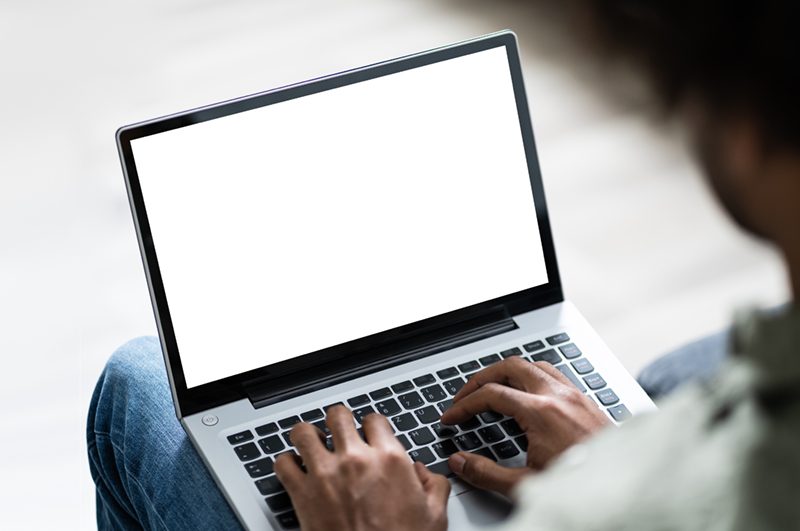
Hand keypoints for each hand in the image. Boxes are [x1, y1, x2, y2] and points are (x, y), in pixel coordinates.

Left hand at [274, 405, 449, 530]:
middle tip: (339, 434)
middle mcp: (356, 460)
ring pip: (304, 432)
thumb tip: (423, 473)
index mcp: (390, 459)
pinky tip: (294, 469)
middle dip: (338, 422)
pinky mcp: (302, 494)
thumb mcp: (435, 517)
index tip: (368, 435)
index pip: (374, 419)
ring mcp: (326, 474)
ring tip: (312, 444)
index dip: (371, 426)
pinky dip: (286, 463)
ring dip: (308, 436)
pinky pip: (283, 463)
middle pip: (338, 415)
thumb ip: (433, 486)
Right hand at [440, 357, 609, 495]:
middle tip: (465, 395)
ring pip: (533, 365)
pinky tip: (528, 392)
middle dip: (481, 378)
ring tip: (492, 388)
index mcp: (541, 413)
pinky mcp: (586, 400)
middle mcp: (558, 397)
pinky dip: (533, 376)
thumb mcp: (527, 485)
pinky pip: (554, 374)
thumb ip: (487, 473)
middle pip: (510, 367)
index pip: (491, 395)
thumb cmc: (583, 486)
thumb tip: (460, 462)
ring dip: (508, 373)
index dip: (464, 405)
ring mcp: (574, 395)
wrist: (623, 487)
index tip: (452, 417)